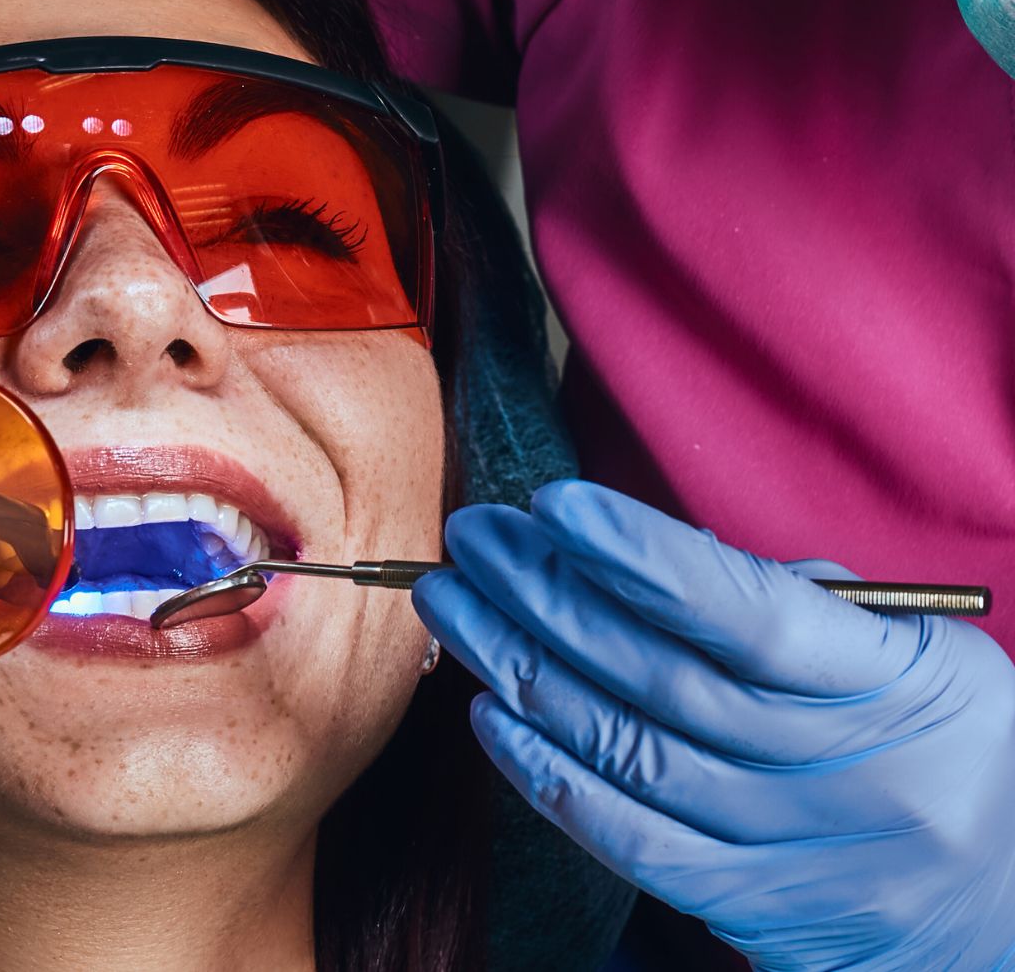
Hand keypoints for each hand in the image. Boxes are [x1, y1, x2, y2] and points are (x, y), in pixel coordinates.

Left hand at [414, 479, 1014, 969]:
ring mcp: (791, 848)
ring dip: (520, 667)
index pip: (749, 615)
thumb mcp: (921, 655)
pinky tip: (493, 714)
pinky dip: (547, 775)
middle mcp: (839, 772)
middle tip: (474, 537)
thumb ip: (804, 604)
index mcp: (893, 687)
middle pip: (660, 673)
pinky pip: (627, 839)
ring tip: (454, 604)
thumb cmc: (957, 748)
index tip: (556, 504)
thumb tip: (662, 559)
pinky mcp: (749, 906)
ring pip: (625, 748)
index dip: (642, 557)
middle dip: (546, 594)